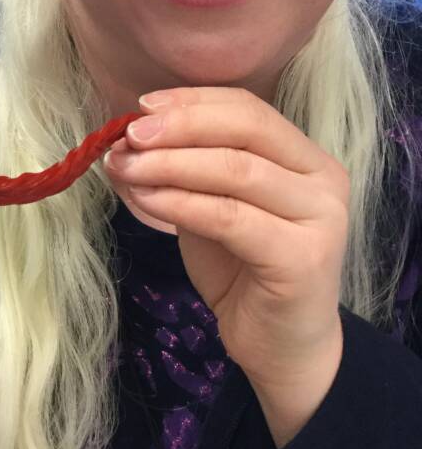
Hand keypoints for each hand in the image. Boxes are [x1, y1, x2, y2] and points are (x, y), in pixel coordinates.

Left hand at [104, 87, 348, 442]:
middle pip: (246, 129)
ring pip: (236, 170)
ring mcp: (320, 217)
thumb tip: (125, 141)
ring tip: (125, 167)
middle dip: (180, 126)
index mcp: (305, 156)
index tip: (141, 107)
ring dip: (170, 163)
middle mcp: (323, 178)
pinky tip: (146, 199)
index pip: (248, 107)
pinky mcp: (303, 258)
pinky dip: (180, 202)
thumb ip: (183, 172)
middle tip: (129, 135)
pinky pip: (230, 216)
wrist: (282, 347)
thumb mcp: (209, 207)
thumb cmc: (244, 271)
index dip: (193, 101)